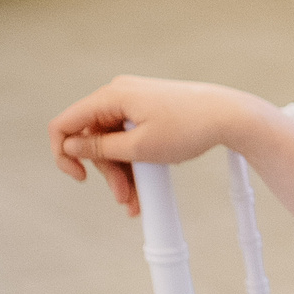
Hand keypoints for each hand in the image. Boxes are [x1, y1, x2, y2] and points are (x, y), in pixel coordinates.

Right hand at [48, 75, 273, 215]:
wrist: (229, 116)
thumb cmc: (190, 127)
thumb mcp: (139, 147)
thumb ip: (100, 149)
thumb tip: (71, 146)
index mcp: (112, 96)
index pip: (65, 124)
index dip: (63, 154)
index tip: (78, 178)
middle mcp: (119, 94)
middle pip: (92, 139)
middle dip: (107, 172)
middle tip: (124, 197)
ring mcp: (135, 101)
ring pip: (113, 142)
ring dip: (122, 172)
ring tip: (137, 200)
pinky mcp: (148, 110)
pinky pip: (130, 137)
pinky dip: (135, 161)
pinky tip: (144, 187)